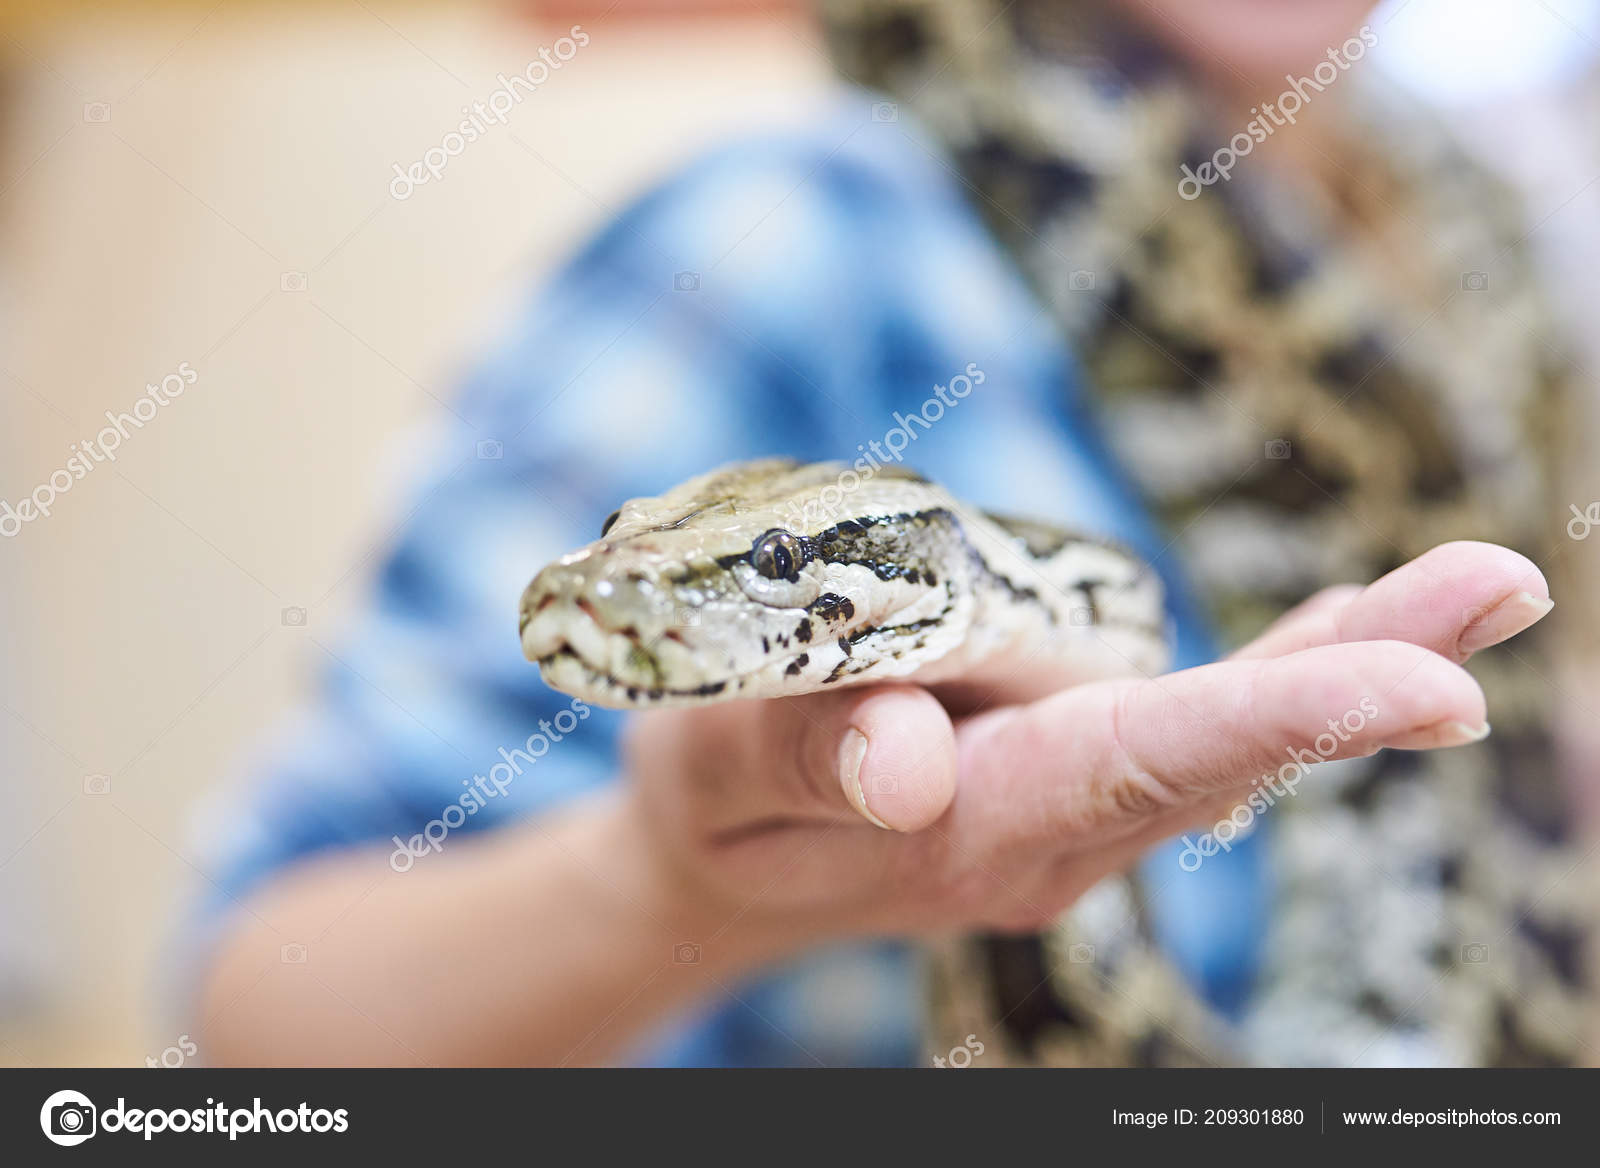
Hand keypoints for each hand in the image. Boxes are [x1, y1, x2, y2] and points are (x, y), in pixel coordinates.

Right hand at [623, 541, 1551, 955]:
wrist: (719, 860)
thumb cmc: (702, 802)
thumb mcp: (708, 769)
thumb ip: (798, 756)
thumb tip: (913, 760)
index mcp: (964, 832)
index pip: (1135, 767)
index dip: (1275, 715)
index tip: (1422, 684)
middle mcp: (1050, 834)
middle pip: (1221, 747)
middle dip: (1363, 669)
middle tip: (1504, 587)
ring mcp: (1070, 811)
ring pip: (1228, 736)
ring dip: (1354, 660)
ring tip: (1483, 588)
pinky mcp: (1069, 773)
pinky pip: (1193, 726)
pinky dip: (1288, 670)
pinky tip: (1365, 630)